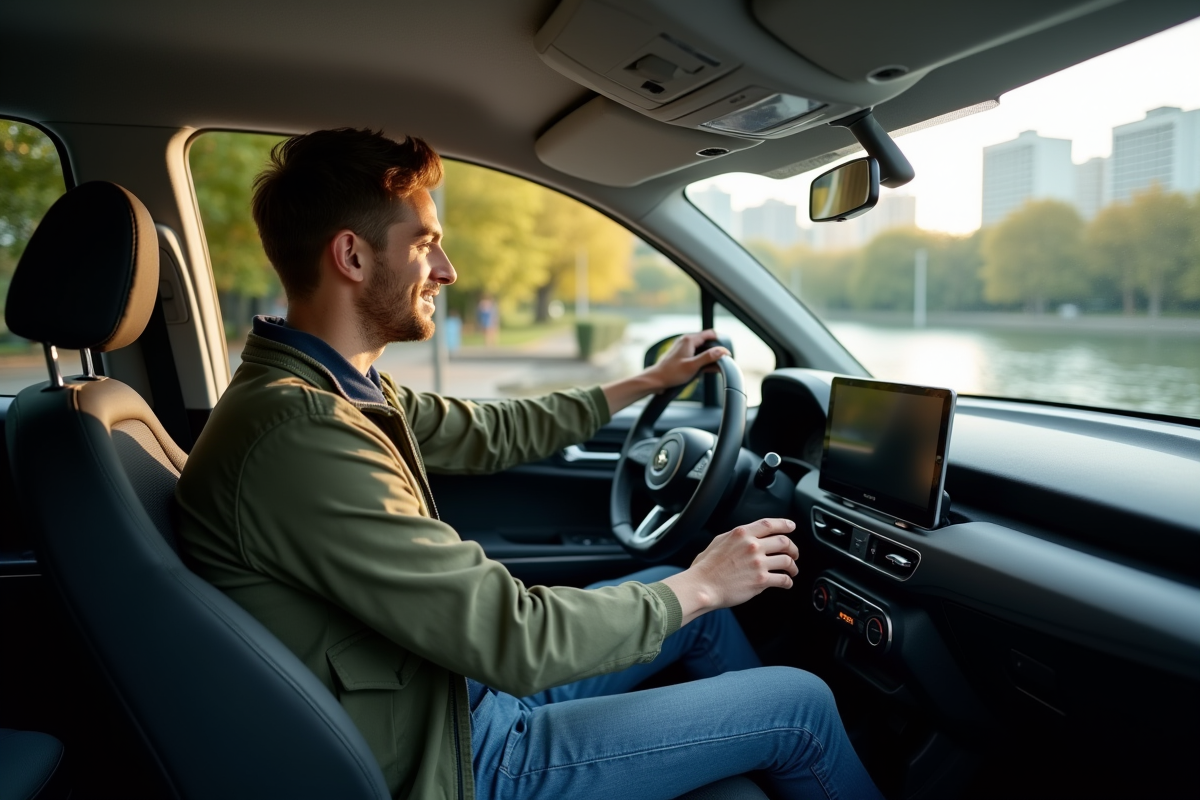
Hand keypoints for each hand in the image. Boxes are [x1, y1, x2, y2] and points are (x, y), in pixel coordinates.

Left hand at [646, 330, 729, 392]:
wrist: (657, 380)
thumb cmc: (671, 373)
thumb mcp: (693, 366)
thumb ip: (708, 357)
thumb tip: (722, 351)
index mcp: (689, 340)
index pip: (711, 334)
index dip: (720, 343)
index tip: (726, 353)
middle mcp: (687, 341)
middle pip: (707, 342)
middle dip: (715, 352)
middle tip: (721, 363)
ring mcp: (684, 348)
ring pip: (702, 350)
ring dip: (709, 358)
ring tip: (712, 369)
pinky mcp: (683, 355)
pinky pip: (696, 355)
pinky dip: (702, 362)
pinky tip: (703, 371)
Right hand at [660, 518, 797, 624]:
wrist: (702, 586)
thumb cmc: (706, 567)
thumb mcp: (718, 541)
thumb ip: (736, 537)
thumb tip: (747, 537)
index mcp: (742, 534)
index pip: (769, 524)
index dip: (784, 524)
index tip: (791, 527)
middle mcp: (752, 546)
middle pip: (784, 542)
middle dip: (793, 548)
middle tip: (794, 554)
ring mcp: (758, 563)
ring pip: (787, 561)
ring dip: (793, 566)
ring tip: (792, 571)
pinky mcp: (761, 580)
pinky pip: (783, 579)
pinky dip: (788, 582)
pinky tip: (787, 583)